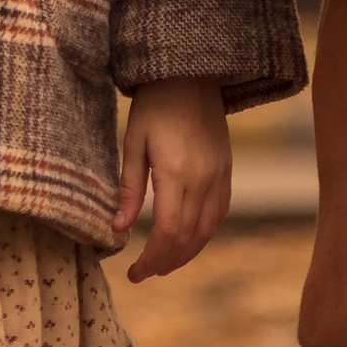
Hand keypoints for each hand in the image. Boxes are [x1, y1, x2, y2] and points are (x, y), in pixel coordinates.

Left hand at [116, 77, 229, 280]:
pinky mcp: (227, 170)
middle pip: (188, 238)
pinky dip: (204, 233)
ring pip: (207, 230)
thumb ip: (129, 187)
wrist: (190, 73)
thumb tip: (118, 228)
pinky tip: (188, 238)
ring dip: (186, 253)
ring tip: (164, 264)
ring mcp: (219, 175)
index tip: (133, 273)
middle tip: (145, 273)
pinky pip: (219, 213)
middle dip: (166, 262)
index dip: (151, 259)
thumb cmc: (155, 103)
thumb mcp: (133, 141)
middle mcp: (203, 179)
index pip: (167, 232)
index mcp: (176, 172)